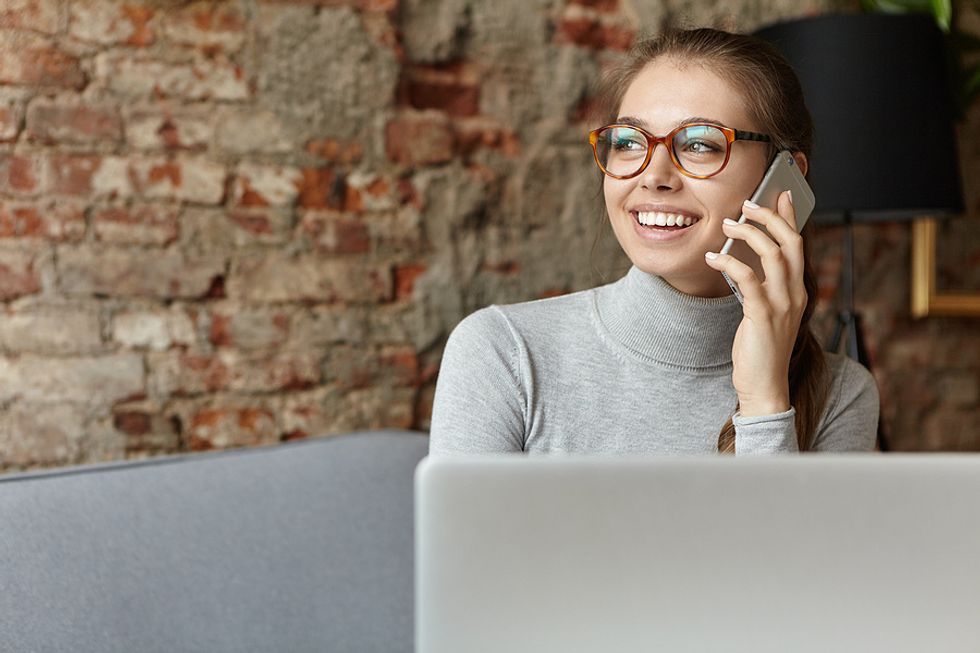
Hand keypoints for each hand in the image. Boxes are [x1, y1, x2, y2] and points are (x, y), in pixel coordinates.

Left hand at [703, 191, 805, 415]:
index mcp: (797, 291)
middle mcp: (795, 294)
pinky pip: (749, 280)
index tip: (780, 194)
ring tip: (727, 224)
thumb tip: (744, 257)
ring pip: (773, 255)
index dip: (790, 217)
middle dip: (770, 217)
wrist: (765, 386)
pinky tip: (713, 258)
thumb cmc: (760, 348)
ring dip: (749, 234)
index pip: (798, 245)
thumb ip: (761, 286)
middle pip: (790, 243)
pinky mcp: (763, 316)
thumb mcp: (765, 311)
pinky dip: (730, 263)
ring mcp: (782, 305)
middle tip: (748, 203)